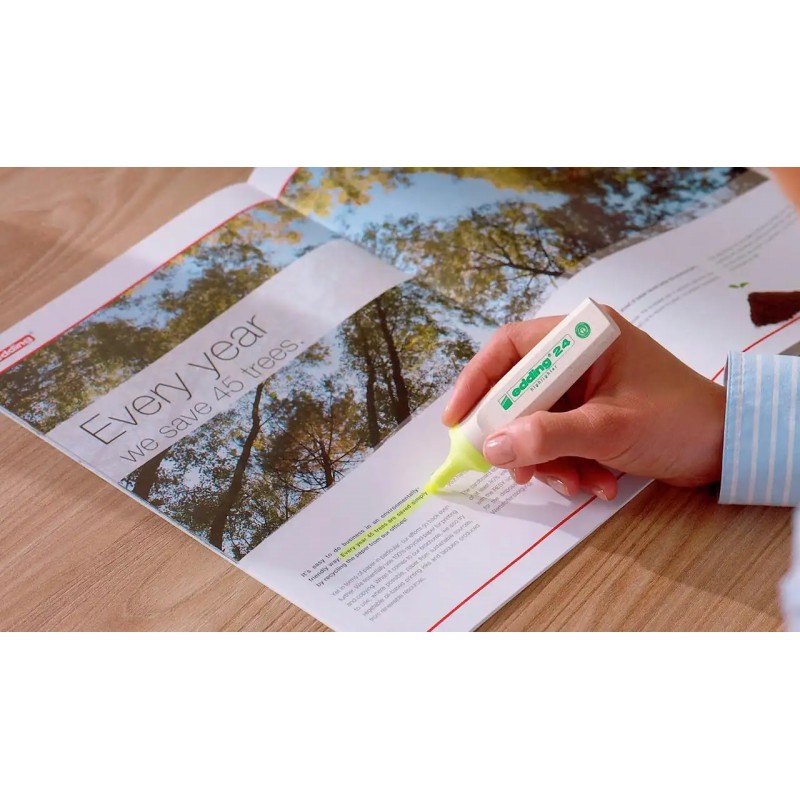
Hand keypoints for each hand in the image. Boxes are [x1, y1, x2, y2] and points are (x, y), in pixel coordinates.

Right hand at [442, 307, 725, 500]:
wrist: (728, 448)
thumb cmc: (677, 421)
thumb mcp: (607, 429)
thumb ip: (548, 436)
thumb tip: (493, 446)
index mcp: (583, 336)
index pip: (510, 348)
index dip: (477, 382)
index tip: (457, 420)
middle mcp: (578, 355)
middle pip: (519, 392)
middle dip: (519, 437)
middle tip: (515, 471)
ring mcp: (584, 386)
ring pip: (536, 422)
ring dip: (549, 460)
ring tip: (576, 484)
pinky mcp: (591, 414)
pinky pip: (558, 438)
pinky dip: (569, 465)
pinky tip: (596, 482)